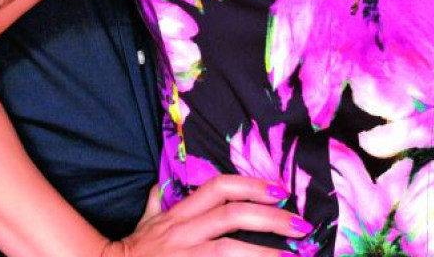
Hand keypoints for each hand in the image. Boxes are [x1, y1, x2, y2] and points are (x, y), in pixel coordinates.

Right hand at [101, 176, 311, 256]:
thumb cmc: (131, 252)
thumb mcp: (144, 222)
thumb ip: (155, 202)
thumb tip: (160, 185)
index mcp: (178, 215)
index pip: (218, 188)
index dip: (251, 184)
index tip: (280, 190)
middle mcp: (183, 232)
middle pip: (232, 216)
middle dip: (270, 218)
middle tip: (302, 225)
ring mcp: (184, 256)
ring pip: (229, 250)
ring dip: (265, 254)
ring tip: (294, 256)